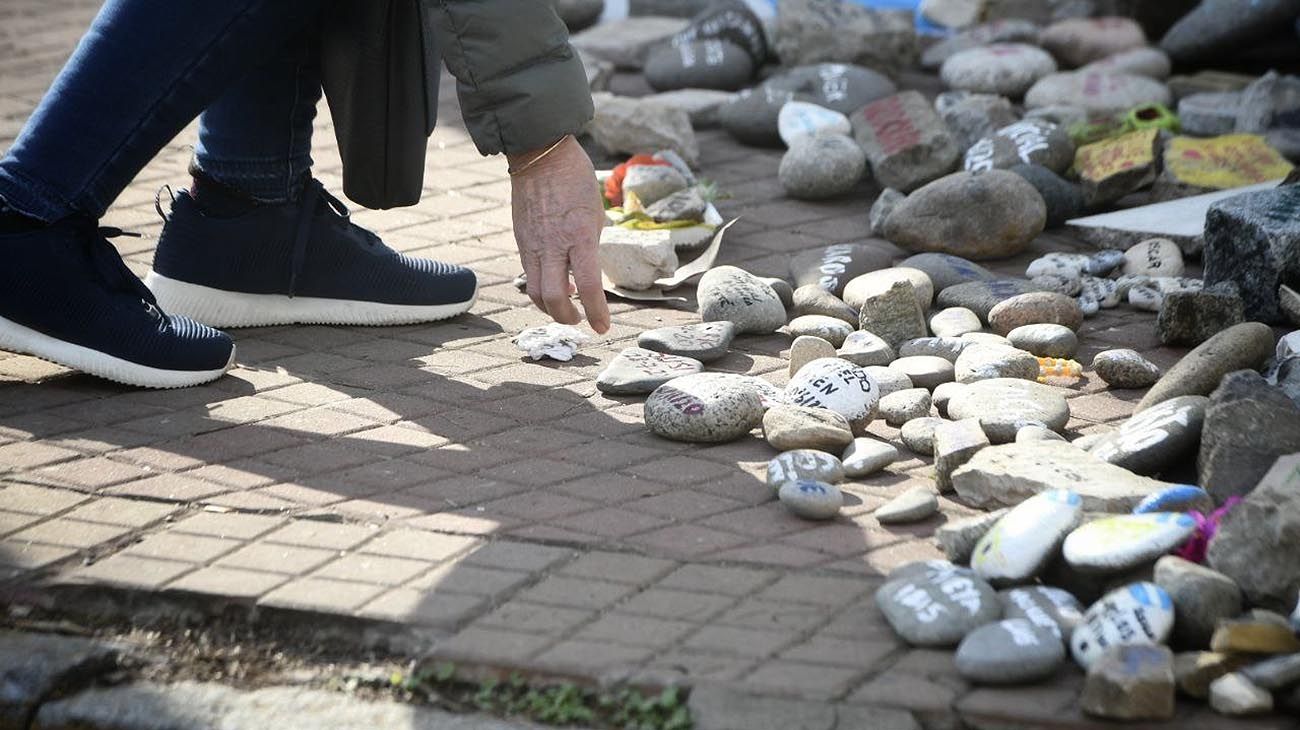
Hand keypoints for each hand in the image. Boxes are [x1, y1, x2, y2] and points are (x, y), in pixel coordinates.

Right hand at [509, 135, 609, 333]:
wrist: (539, 154)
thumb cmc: (575, 179)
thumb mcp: (594, 213)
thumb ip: (589, 245)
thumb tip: (586, 272)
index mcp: (579, 235)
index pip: (588, 286)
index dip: (597, 313)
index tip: (604, 327)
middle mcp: (552, 244)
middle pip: (553, 299)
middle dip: (568, 319)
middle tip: (582, 321)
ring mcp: (532, 244)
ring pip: (535, 292)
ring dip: (551, 309)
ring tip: (567, 308)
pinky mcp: (520, 241)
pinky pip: (529, 274)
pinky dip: (542, 288)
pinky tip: (556, 282)